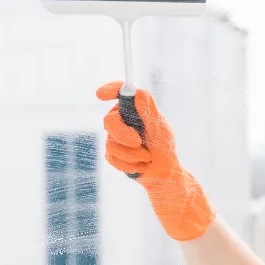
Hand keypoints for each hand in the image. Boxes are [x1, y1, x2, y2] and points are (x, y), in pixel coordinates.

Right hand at [97, 82, 214, 240]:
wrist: (163, 174)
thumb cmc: (164, 148)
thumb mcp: (160, 128)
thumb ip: (149, 110)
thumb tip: (138, 92)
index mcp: (134, 110)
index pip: (119, 94)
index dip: (109, 90)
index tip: (100, 94)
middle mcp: (122, 121)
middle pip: (109, 120)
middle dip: (123, 134)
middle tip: (138, 142)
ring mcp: (115, 137)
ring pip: (110, 142)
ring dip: (132, 153)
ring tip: (147, 157)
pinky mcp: (112, 153)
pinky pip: (112, 156)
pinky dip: (129, 163)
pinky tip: (140, 165)